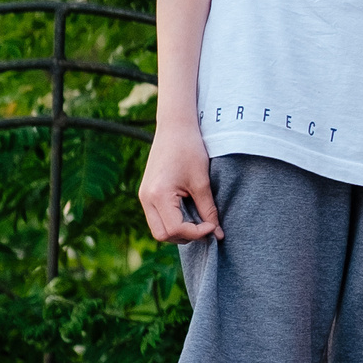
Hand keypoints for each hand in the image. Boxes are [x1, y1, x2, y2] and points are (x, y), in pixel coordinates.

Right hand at [137, 119, 218, 243]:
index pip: (175, 229)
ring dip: (179, 230)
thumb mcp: (202, 181)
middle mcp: (146, 199)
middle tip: (206, 226)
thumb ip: (209, 209)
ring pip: (158, 229)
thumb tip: (218, 234)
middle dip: (185, 236)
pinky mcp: (147, 193)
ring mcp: (144, 197)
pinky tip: (189, 211)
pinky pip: (157, 217)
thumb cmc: (189, 149)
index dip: (196, 232)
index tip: (213, 225)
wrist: (174, 126)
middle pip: (162, 235)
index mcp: (158, 195)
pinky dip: (173, 220)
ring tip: (198, 218)